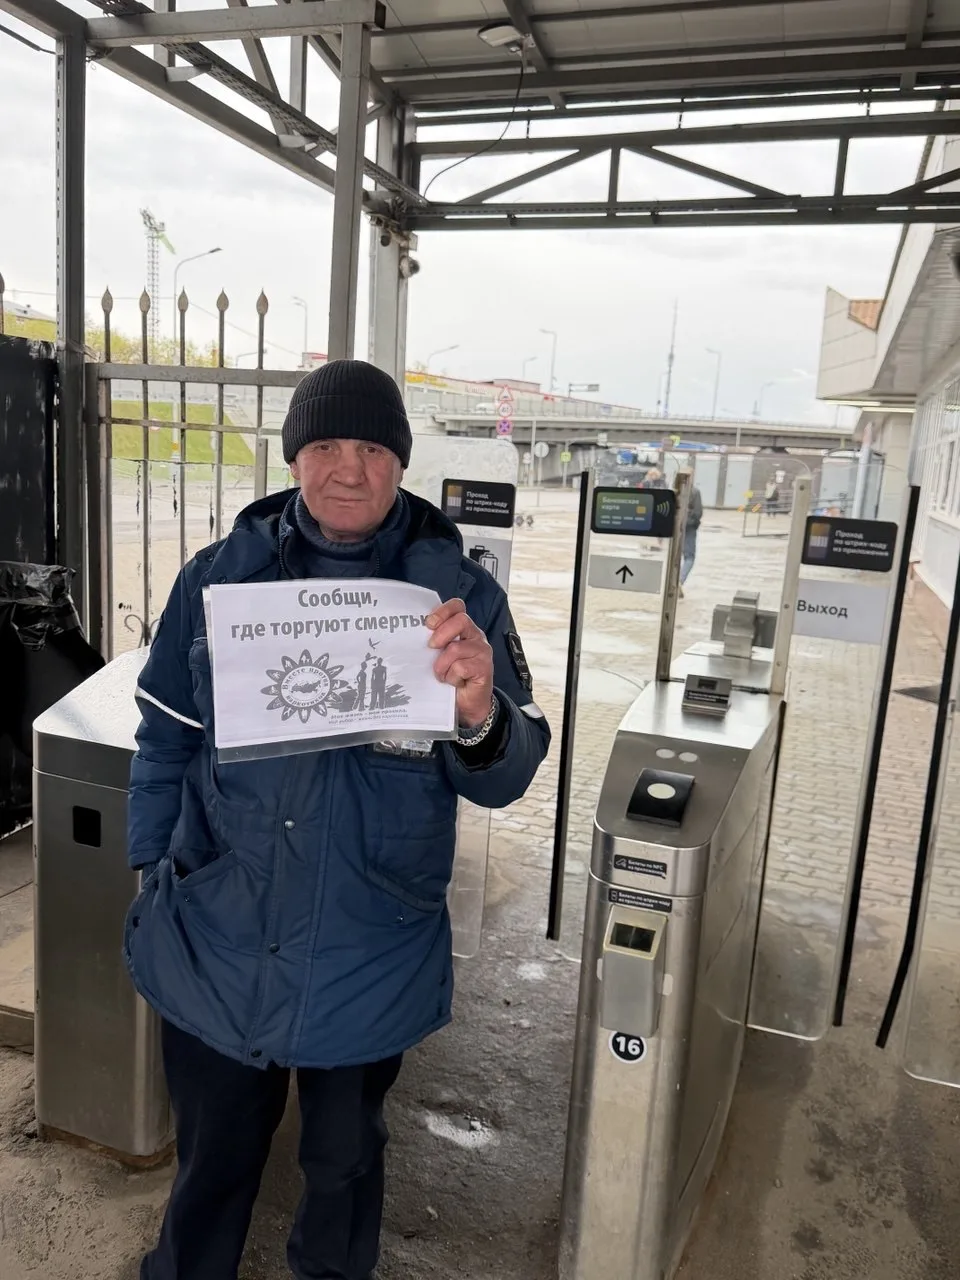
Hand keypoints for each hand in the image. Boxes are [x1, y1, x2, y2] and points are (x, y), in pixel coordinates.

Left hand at [427, 598, 493, 727]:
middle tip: (431, 647)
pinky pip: (460, 667)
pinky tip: (454, 683)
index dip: (443, 611)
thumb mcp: (440, 655)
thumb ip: (434, 641)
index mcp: (464, 629)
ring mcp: (482, 651)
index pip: (458, 607)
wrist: (467, 705)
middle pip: (461, 620)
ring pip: (457, 648)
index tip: (429, 623)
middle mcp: (475, 636)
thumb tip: (411, 633)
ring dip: (442, 665)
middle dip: (442, 633)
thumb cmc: (451, 676)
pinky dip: (451, 677)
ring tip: (442, 675)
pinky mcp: (484, 668)